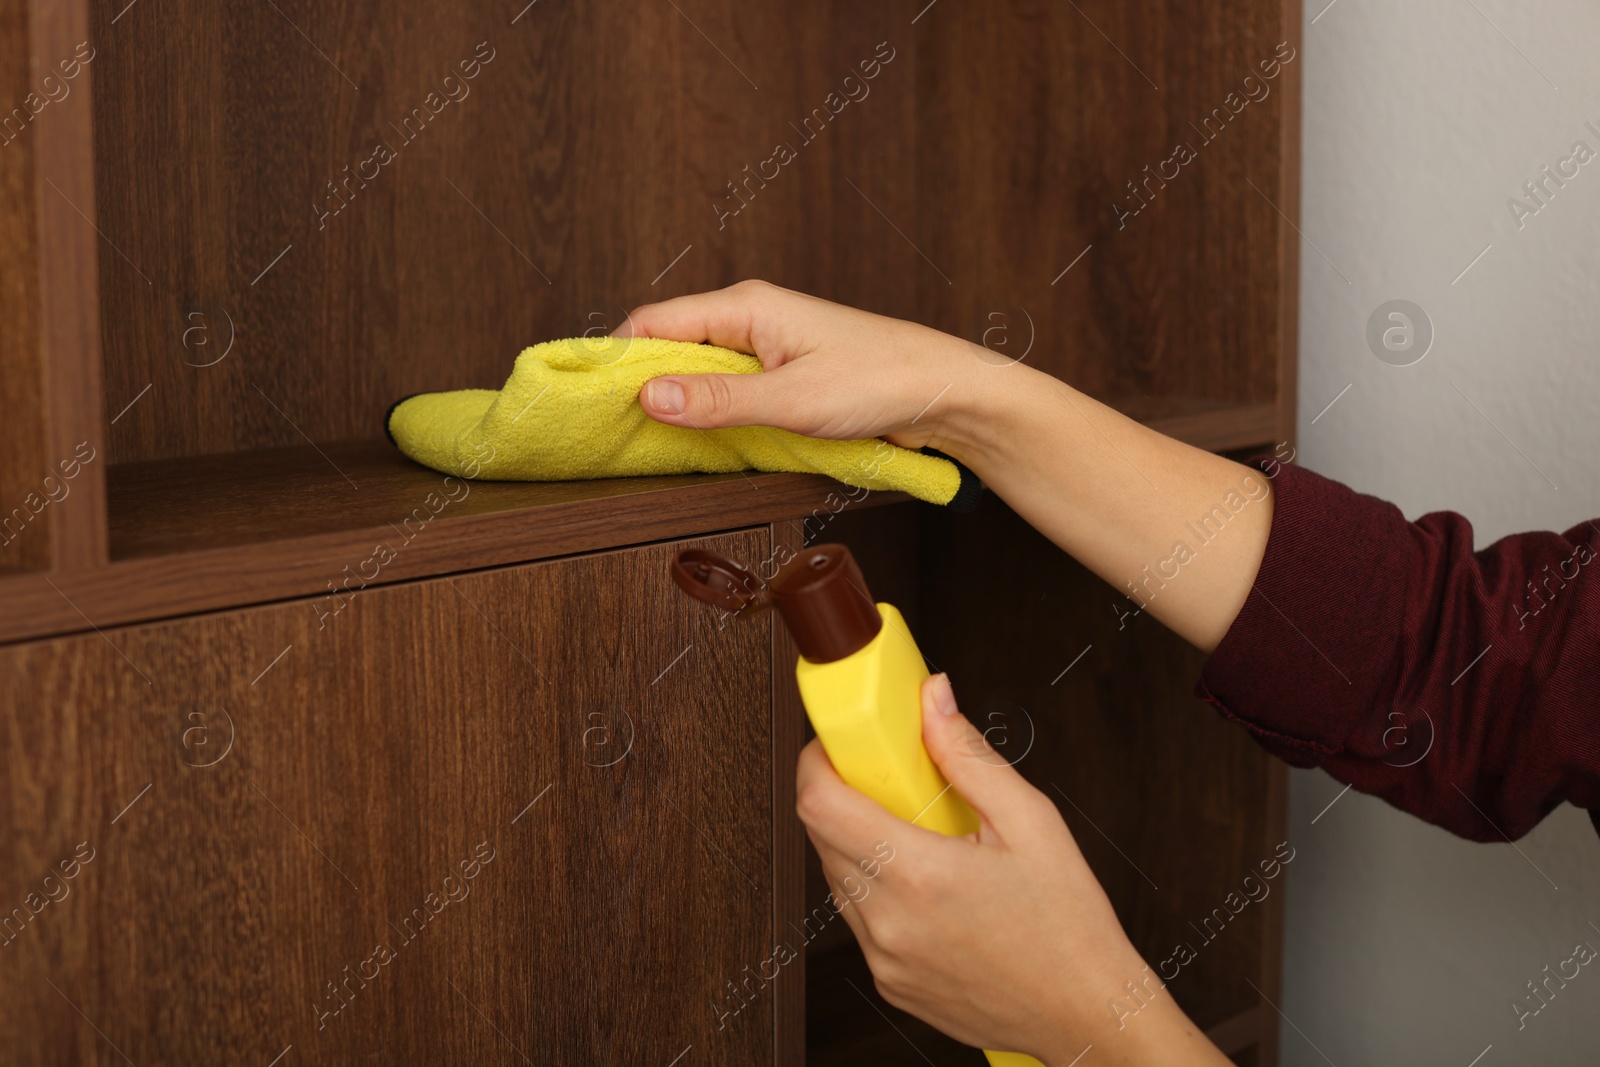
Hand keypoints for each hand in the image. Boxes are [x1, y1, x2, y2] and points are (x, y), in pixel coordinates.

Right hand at [615, 279, 1012, 453]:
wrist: (945, 393)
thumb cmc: (881, 382)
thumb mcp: (792, 400)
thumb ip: (718, 401)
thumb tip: (648, 395)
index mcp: (746, 307)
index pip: (654, 322)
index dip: (615, 358)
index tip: (586, 397)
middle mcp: (751, 319)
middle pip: (670, 346)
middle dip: (641, 384)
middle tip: (611, 429)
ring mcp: (767, 347)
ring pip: (698, 371)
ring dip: (678, 403)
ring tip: (649, 439)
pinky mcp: (783, 374)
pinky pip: (728, 390)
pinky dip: (709, 413)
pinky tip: (702, 440)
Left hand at [795, 673, 1229, 1065]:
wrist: (1088, 1014)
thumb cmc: (1069, 926)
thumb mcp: (1031, 822)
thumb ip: (969, 756)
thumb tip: (932, 702)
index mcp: (918, 874)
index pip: (820, 804)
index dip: (816, 762)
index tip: (836, 745)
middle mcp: (888, 921)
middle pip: (821, 837)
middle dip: (843, 796)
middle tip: (890, 781)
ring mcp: (884, 958)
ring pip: (836, 879)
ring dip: (859, 844)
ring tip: (920, 837)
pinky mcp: (890, 983)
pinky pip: (858, 921)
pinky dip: (876, 890)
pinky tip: (927, 885)